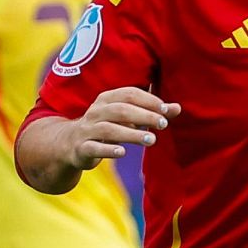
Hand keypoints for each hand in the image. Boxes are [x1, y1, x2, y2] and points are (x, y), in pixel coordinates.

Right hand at [63, 87, 180, 170]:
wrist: (70, 145)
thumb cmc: (106, 127)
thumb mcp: (126, 118)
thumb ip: (151, 112)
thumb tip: (177, 108)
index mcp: (106, 99)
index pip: (129, 94)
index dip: (148, 100)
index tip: (166, 110)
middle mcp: (95, 112)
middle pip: (120, 110)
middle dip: (143, 116)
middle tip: (163, 124)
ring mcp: (87, 130)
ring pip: (108, 129)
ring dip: (131, 134)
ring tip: (151, 140)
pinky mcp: (82, 148)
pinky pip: (94, 148)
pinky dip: (108, 149)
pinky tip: (123, 152)